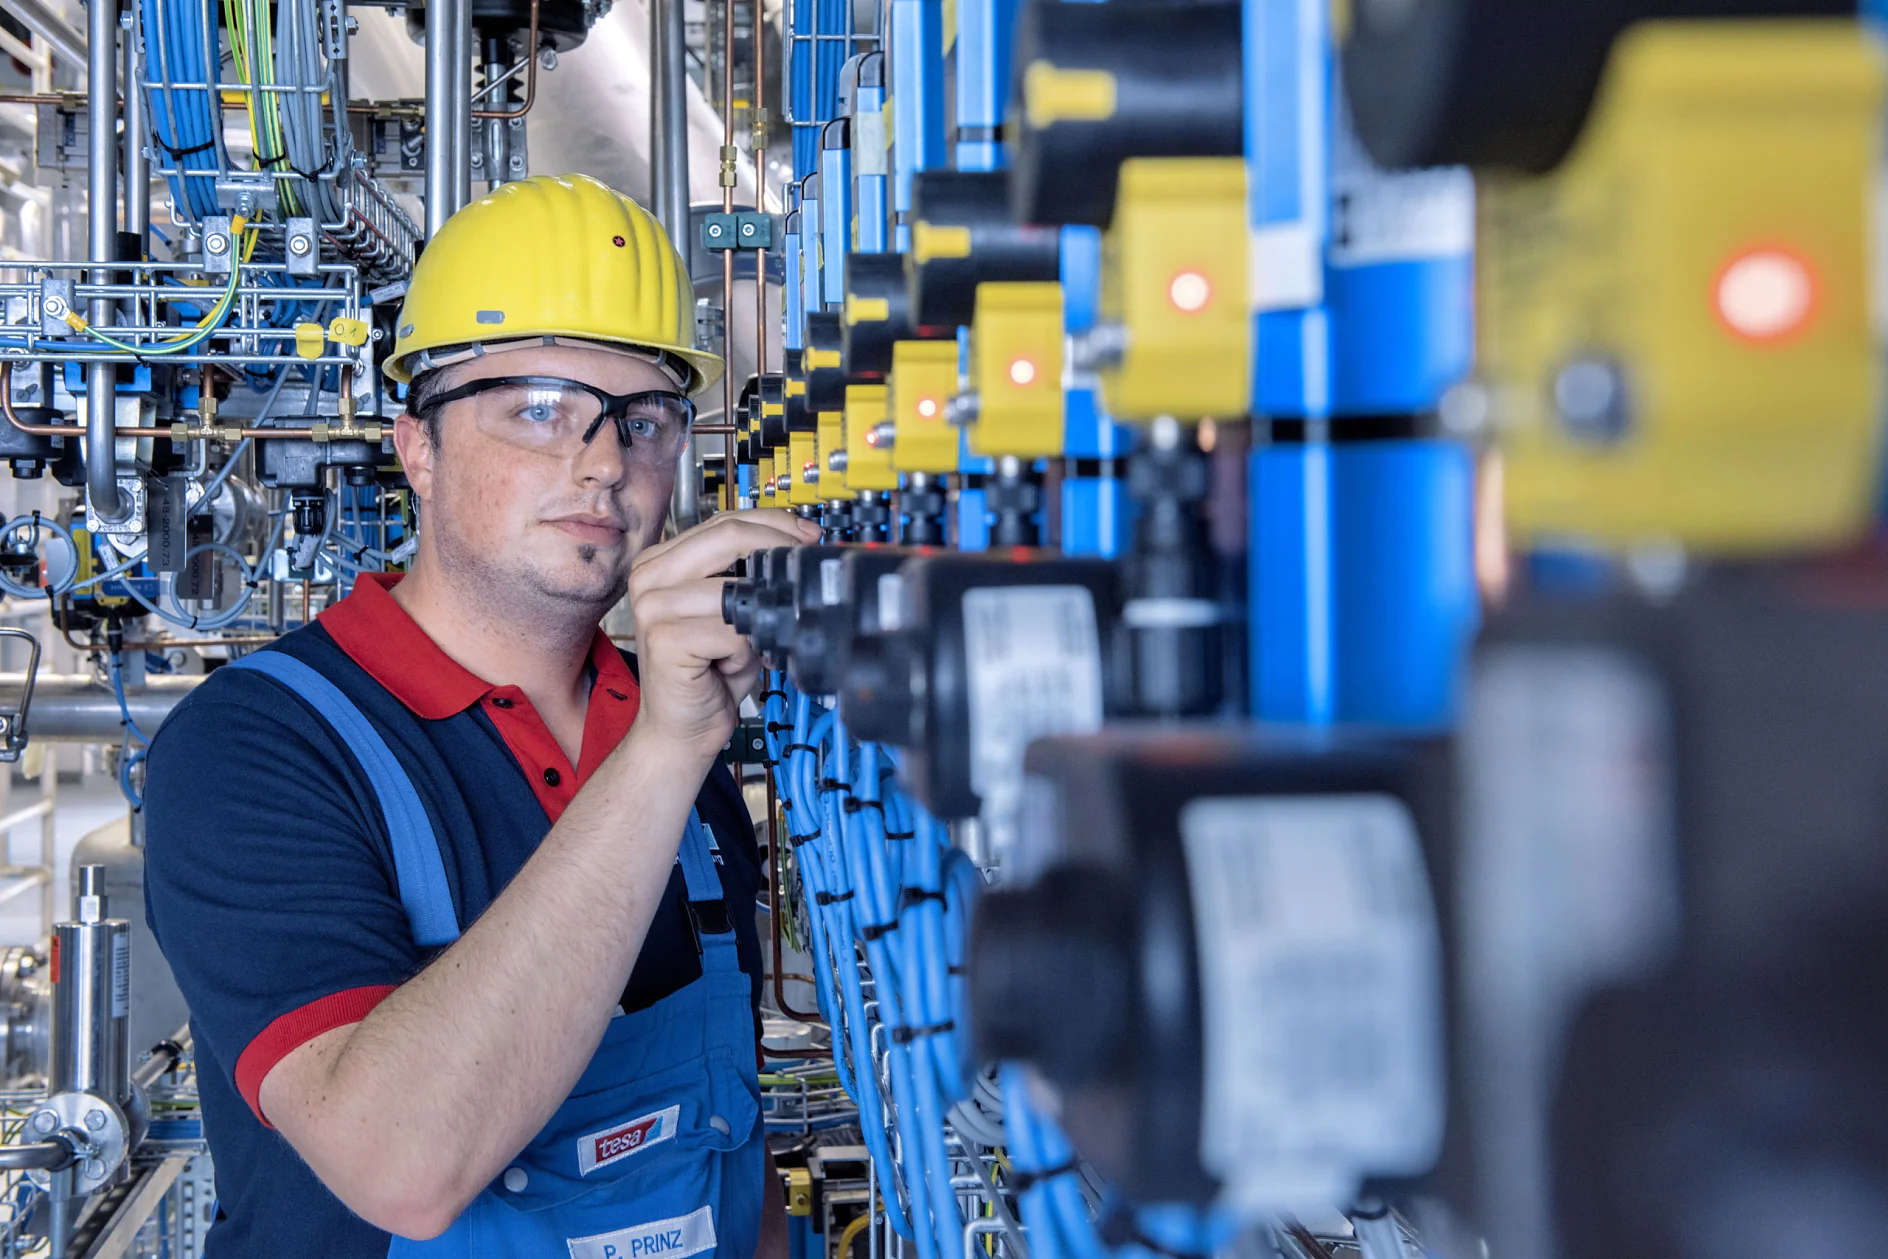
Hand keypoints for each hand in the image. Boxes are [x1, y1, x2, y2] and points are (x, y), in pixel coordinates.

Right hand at [625, 509, 819, 759]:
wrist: (680, 730)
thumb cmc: (710, 673)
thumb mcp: (735, 612)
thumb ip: (750, 575)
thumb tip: (801, 543)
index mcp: (662, 561)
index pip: (724, 520)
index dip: (773, 523)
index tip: (806, 535)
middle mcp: (650, 576)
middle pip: (728, 535)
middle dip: (779, 547)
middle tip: (804, 567)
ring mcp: (652, 606)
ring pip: (736, 586)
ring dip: (761, 615)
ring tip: (755, 641)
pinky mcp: (664, 639)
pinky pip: (733, 631)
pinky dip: (748, 651)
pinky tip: (731, 666)